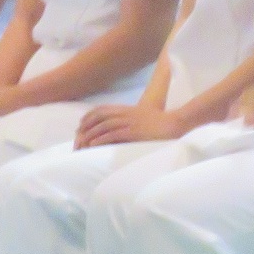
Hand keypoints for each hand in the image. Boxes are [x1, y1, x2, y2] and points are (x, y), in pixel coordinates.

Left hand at [76, 102, 190, 148]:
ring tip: (82, 142)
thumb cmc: (162, 123)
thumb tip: (120, 129)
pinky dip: (101, 139)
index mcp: (129, 109)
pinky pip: (113, 134)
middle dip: (86, 125)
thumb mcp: (144, 118)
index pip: (103, 109)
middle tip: (77, 135)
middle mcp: (127, 114)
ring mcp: (130, 122)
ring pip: (104, 125)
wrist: (176, 124)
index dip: (90, 116)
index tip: (81, 124)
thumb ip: (131, 120)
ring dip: (91, 134)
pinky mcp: (134, 132)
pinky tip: (93, 144)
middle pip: (100, 116)